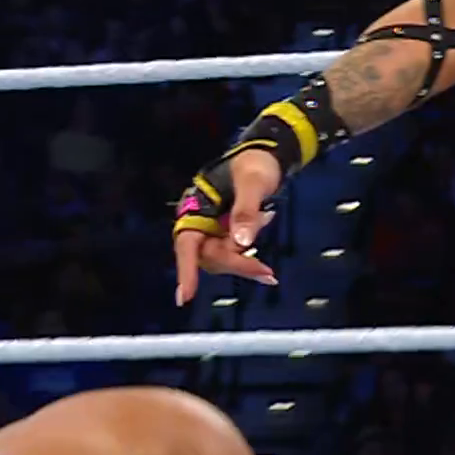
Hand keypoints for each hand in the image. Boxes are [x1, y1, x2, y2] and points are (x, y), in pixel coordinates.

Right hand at [173, 148, 283, 305]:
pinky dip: (250, 254)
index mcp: (196, 208)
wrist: (267, 156)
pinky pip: (235, 253)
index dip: (186, 271)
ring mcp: (212, 231)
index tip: (186, 297)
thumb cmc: (255, 164)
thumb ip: (246, 211)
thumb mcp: (253, 182)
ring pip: (224, 258)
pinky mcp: (225, 235)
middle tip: (267, 273)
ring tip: (268, 223)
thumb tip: (243, 243)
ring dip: (246, 259)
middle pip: (210, 256)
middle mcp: (199, 222)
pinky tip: (266, 228)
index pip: (188, 243)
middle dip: (238, 263)